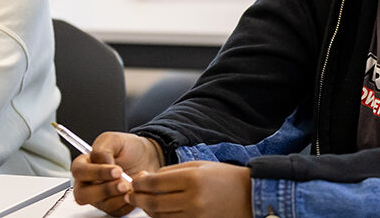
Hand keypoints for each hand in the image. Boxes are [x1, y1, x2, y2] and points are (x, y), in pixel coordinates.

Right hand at [72, 132, 163, 216]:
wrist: (147, 157)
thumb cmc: (128, 148)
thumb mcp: (115, 139)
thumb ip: (103, 149)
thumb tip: (103, 164)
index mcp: (84, 164)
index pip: (79, 172)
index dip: (96, 173)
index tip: (117, 170)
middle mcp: (88, 183)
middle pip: (83, 194)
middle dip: (105, 190)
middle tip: (124, 183)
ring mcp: (99, 197)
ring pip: (102, 204)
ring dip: (119, 195)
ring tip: (133, 183)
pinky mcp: (112, 206)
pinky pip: (116, 210)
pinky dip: (128, 202)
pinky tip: (136, 190)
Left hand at [126, 161, 251, 217]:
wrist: (249, 195)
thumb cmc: (224, 177)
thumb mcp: (199, 166)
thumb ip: (171, 171)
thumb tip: (146, 178)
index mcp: (192, 179)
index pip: (155, 183)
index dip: (139, 183)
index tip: (133, 181)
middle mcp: (193, 200)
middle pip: (153, 202)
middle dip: (137, 198)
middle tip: (130, 194)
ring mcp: (195, 216)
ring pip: (159, 216)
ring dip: (147, 209)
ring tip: (142, 201)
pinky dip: (161, 217)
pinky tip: (158, 210)